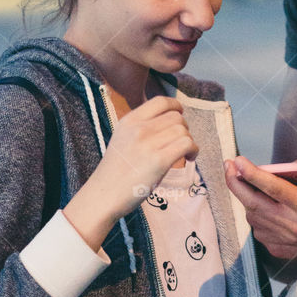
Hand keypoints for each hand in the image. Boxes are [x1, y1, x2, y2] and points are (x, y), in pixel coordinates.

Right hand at [64, 97, 198, 249]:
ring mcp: (148, 143)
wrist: (103, 195)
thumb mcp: (122, 139)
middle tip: (179, 144)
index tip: (180, 116)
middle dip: (183, 129)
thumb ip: (140, 128)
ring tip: (184, 154)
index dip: (175, 106)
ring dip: (189, 141)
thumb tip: (168, 121)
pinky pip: (186, 144)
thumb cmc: (115, 172)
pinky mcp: (159, 160)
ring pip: (183, 130)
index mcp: (129, 121)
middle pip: (176, 117)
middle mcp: (138, 128)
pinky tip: (188, 159)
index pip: (160, 101)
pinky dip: (193, 150)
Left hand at [224, 143, 296, 261]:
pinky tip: (260, 205)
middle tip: (228, 166)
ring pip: (254, 219)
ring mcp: (290, 241)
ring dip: (245, 200)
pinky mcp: (288, 250)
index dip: (252, 173)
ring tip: (244, 182)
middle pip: (254, 205)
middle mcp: (296, 227)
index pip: (273, 189)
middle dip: (236, 184)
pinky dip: (255, 218)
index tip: (238, 160)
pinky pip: (261, 233)